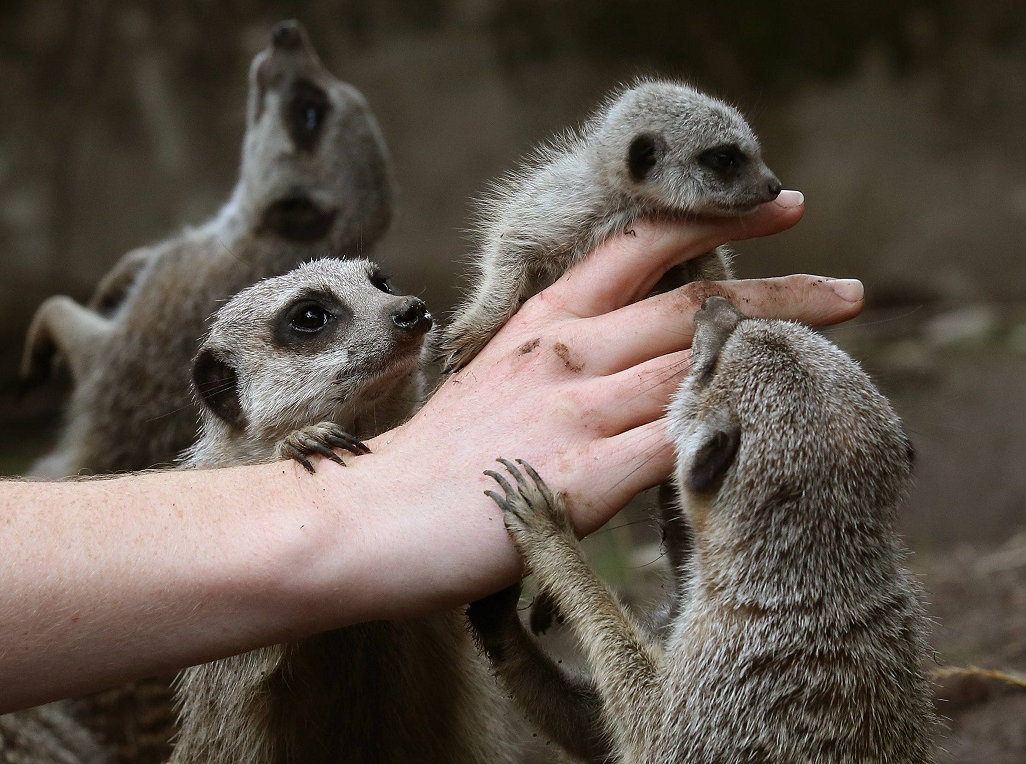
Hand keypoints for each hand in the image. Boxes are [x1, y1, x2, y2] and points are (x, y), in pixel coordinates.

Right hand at [339, 190, 863, 613]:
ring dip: (774, 358)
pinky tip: (777, 432)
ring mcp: (573, 412)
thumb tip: (628, 371)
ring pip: (698, 368)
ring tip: (838, 352)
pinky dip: (733, 434)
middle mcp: (565, 353)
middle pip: (693, 307)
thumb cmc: (430, 461)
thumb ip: (562, 368)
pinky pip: (679, 446)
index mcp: (544, 323)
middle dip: (780, 294)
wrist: (361, 519)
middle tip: (848, 291)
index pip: (641, 247)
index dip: (714, 220)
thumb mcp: (496, 383)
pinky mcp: (580, 479)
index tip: (779, 206)